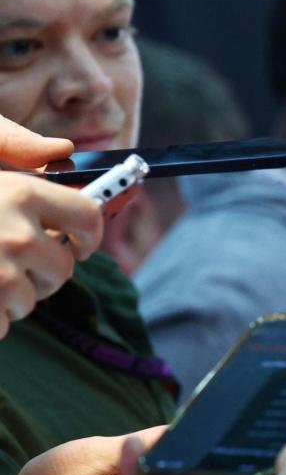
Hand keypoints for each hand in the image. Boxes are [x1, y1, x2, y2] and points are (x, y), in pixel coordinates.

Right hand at [0, 116, 102, 336]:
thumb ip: (13, 147)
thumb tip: (61, 148)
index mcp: (22, 193)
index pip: (87, 217)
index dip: (88, 234)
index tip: (79, 244)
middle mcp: (17, 235)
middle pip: (62, 269)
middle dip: (40, 273)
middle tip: (6, 263)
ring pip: (29, 301)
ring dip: (8, 298)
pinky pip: (1, 327)